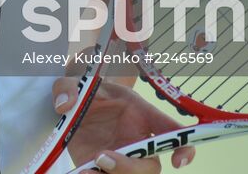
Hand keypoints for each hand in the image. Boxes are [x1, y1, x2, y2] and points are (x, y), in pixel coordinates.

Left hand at [51, 78, 194, 172]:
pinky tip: (82, 173)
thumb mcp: (79, 84)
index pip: (172, 130)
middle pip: (151, 165)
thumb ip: (68, 88)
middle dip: (131, 168)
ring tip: (86, 171)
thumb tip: (64, 104)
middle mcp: (137, 140)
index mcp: (141, 115)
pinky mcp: (103, 170)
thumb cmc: (89, 93)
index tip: (178, 161)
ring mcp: (123, 158)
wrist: (75, 108)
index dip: (183, 147)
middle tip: (101, 157)